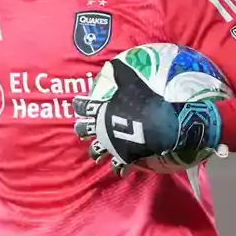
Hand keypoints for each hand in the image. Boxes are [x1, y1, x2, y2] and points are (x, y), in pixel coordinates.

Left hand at [73, 58, 222, 175]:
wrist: (158, 126)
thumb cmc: (143, 102)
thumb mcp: (132, 82)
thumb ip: (120, 73)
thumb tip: (111, 62)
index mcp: (102, 111)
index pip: (84, 106)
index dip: (80, 104)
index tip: (76, 103)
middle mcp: (102, 129)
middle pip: (85, 130)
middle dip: (82, 130)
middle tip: (81, 130)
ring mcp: (111, 145)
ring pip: (97, 152)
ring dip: (96, 154)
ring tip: (96, 157)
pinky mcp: (124, 158)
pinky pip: (119, 166)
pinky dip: (119, 170)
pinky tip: (119, 172)